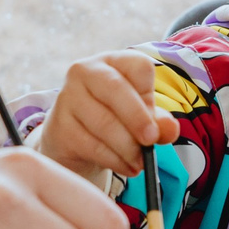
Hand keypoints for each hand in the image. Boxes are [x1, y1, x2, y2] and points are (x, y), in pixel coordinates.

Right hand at [37, 51, 179, 182]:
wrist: (74, 141)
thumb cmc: (114, 120)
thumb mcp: (140, 117)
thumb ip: (158, 121)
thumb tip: (169, 129)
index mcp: (112, 61)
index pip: (138, 65)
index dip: (150, 93)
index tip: (154, 118)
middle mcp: (85, 71)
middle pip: (116, 88)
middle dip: (138, 119)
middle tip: (151, 141)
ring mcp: (67, 97)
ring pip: (104, 122)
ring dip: (128, 148)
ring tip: (140, 163)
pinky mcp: (59, 126)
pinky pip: (92, 145)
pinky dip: (114, 160)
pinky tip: (126, 167)